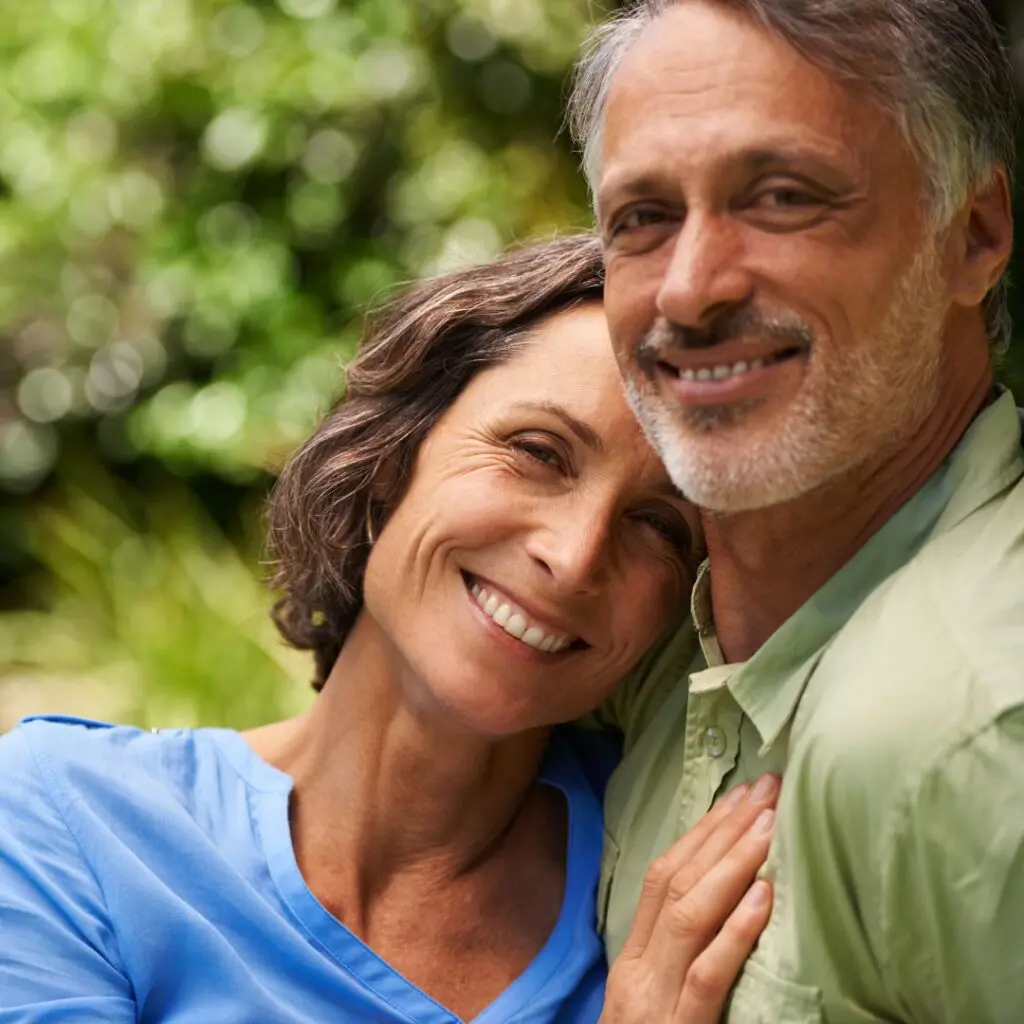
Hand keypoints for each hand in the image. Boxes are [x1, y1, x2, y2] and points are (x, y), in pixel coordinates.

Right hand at [600, 776, 778, 1022]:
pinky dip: (735, 931)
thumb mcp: (654, 1006)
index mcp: (633, 960)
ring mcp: (654, 1002)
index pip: (662, 875)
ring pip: (689, 914)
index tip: (741, 794)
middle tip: (769, 786)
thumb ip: (678, 960)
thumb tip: (728, 904)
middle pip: (676, 880)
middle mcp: (638, 971)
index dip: (702, 830)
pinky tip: (763, 896)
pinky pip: (707, 976)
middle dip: (724, 828)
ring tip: (772, 823)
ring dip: (733, 862)